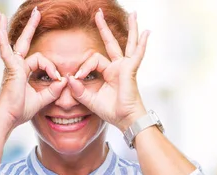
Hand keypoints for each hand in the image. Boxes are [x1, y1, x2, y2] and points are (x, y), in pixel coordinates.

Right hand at [0, 8, 66, 130]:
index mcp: (23, 72)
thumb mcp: (42, 100)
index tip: (58, 79)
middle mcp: (16, 66)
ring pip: (18, 44)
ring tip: (9, 13)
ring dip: (19, 28)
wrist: (8, 118)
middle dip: (31, 27)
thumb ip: (52, 91)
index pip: (40, 62)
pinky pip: (6, 52)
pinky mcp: (10, 69)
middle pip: (25, 42)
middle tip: (37, 12)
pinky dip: (2, 41)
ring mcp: (12, 66)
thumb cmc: (20, 111)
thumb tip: (64, 81)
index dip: (51, 69)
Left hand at [67, 10, 149, 131]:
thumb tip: (69, 78)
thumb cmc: (112, 112)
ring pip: (128, 43)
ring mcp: (125, 67)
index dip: (83, 67)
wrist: (125, 120)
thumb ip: (78, 90)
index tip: (77, 78)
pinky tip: (147, 33)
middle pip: (111, 43)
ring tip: (133, 14)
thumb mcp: (90, 100)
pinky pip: (137, 54)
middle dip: (104, 28)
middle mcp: (117, 67)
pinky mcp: (130, 70)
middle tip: (98, 13)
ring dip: (131, 28)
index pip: (93, 60)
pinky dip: (142, 44)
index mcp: (108, 73)